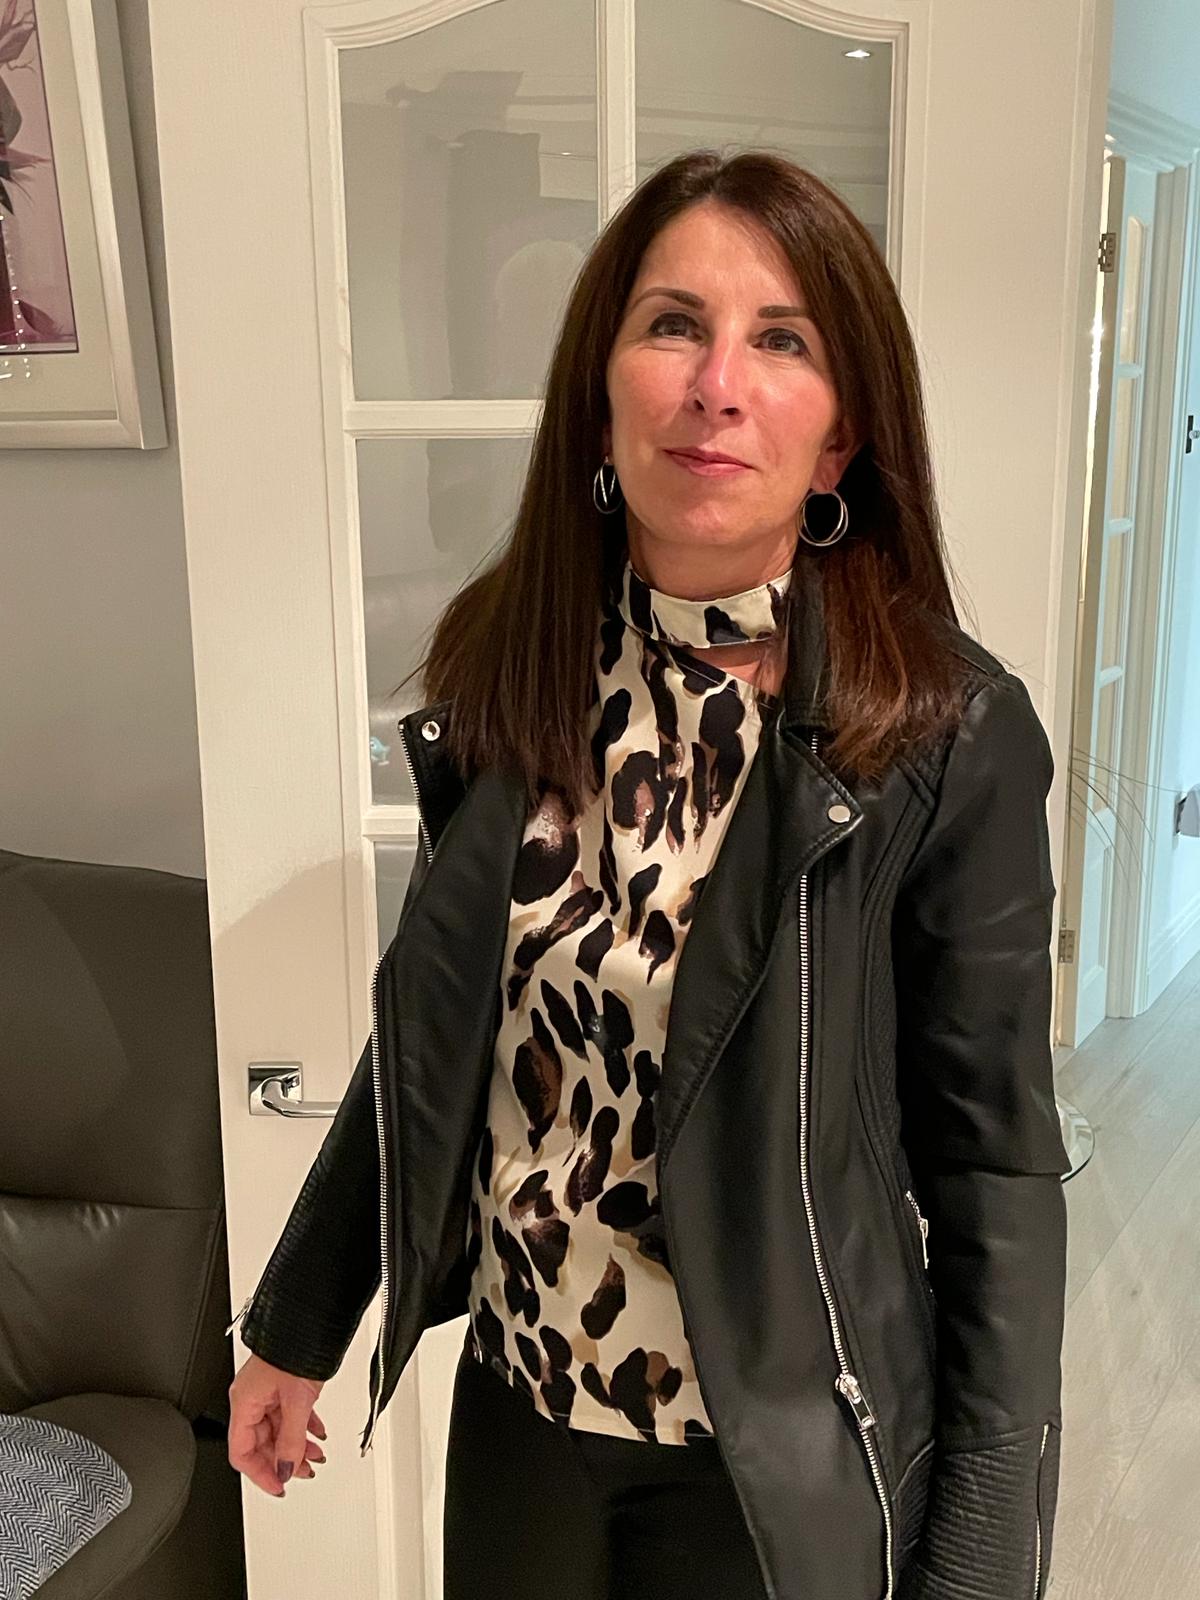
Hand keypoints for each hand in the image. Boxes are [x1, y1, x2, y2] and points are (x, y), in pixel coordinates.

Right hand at [228, 1351, 326, 1496]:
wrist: (311, 1319)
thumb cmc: (296, 1348)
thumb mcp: (297, 1401)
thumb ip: (292, 1439)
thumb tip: (288, 1468)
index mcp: (244, 1403)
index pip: (242, 1453)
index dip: (260, 1474)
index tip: (279, 1486)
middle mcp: (251, 1398)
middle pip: (260, 1444)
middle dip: (283, 1460)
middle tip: (303, 1471)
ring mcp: (267, 1391)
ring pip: (276, 1430)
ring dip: (296, 1445)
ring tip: (316, 1456)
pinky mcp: (282, 1383)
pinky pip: (288, 1414)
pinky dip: (302, 1427)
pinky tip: (317, 1433)